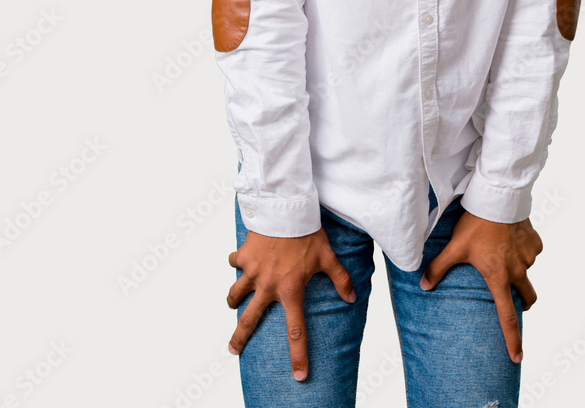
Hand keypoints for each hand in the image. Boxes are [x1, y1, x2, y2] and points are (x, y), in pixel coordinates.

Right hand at [226, 227, 355, 381]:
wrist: (286, 209)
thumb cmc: (308, 234)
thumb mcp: (327, 257)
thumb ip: (340, 279)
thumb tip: (351, 298)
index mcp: (290, 290)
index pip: (295, 331)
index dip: (298, 355)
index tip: (298, 375)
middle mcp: (268, 286)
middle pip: (249, 320)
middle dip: (239, 338)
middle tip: (233, 351)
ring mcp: (252, 272)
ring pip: (235, 294)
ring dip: (233, 300)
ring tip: (233, 303)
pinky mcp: (243, 256)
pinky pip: (234, 263)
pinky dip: (236, 263)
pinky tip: (240, 261)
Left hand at [419, 209, 542, 363]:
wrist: (497, 198)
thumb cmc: (476, 224)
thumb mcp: (455, 247)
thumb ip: (439, 267)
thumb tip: (423, 286)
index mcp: (499, 277)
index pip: (507, 316)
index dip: (512, 339)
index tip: (517, 357)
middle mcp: (518, 271)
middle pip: (527, 299)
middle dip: (522, 303)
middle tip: (512, 298)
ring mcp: (529, 256)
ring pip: (527, 272)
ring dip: (519, 270)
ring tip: (503, 254)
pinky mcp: (535, 242)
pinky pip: (532, 252)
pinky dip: (524, 251)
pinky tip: (512, 239)